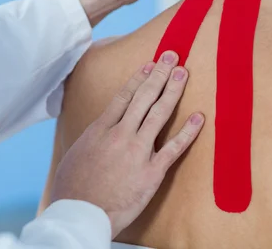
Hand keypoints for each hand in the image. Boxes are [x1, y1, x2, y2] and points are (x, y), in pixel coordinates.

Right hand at [50, 51, 204, 237]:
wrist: (79, 214)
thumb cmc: (72, 188)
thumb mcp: (75, 154)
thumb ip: (91, 138)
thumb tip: (98, 129)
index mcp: (100, 129)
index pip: (124, 96)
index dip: (139, 78)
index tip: (150, 65)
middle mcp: (120, 135)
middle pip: (143, 97)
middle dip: (159, 74)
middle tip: (172, 57)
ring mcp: (137, 152)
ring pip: (159, 114)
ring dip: (173, 91)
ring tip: (183, 73)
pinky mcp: (151, 172)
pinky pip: (173, 148)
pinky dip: (187, 132)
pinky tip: (198, 118)